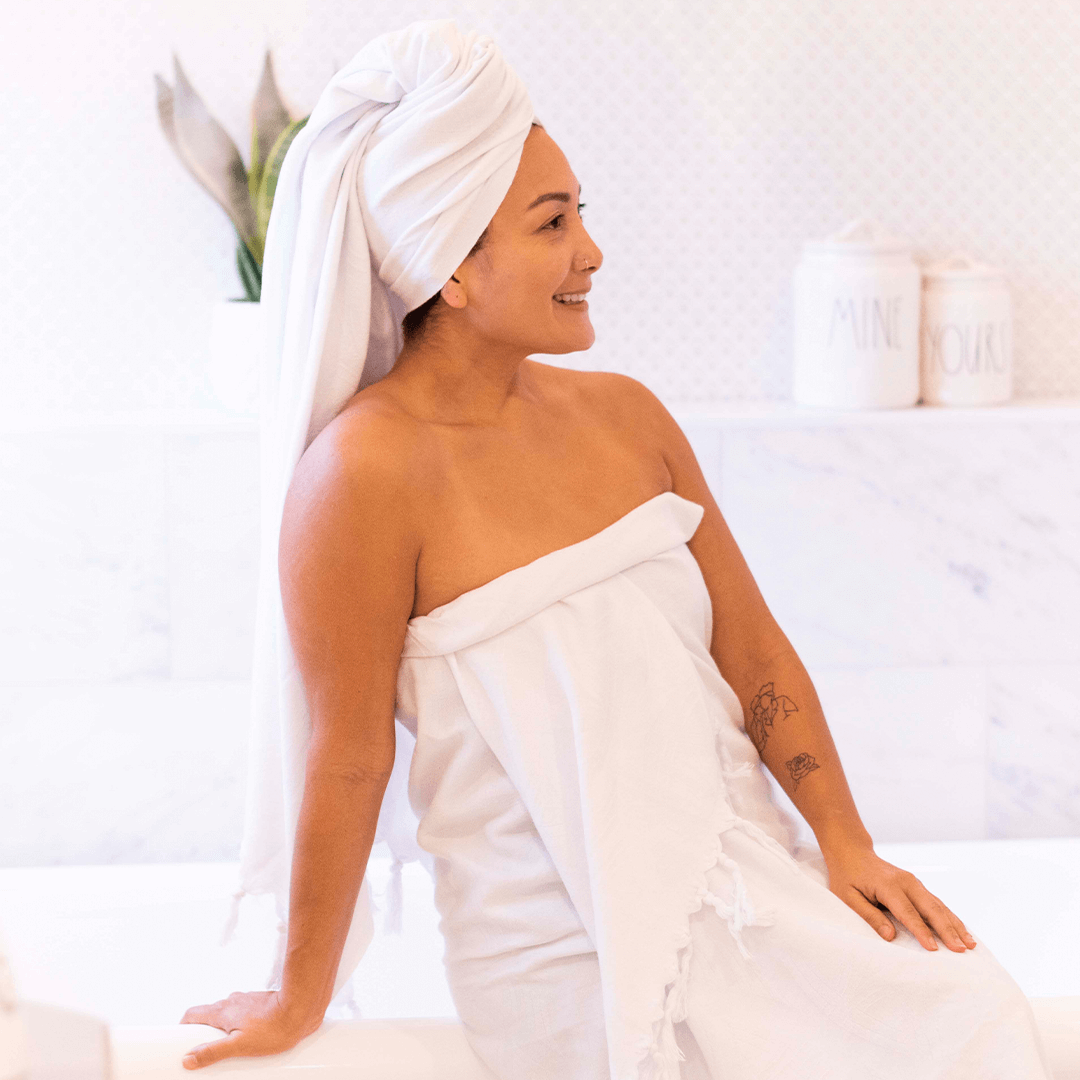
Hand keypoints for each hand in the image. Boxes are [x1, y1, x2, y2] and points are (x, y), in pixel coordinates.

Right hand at [179, 990, 320, 1068]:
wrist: (301, 1008)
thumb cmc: (273, 1028)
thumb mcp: (239, 1046)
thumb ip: (213, 1052)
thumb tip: (188, 1059)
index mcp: (223, 1011)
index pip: (193, 1013)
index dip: (182, 1026)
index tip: (178, 1041)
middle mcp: (232, 1001)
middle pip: (209, 1014)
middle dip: (203, 1031)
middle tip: (205, 1050)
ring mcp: (247, 1000)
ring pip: (227, 1013)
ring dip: (223, 1028)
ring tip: (229, 1047)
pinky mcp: (260, 1003)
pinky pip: (243, 1013)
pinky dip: (239, 1024)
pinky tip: (250, 1037)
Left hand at [820, 842, 977, 952]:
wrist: (852, 852)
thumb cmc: (846, 876)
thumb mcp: (848, 897)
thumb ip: (869, 915)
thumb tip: (890, 936)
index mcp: (888, 885)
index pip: (908, 912)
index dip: (921, 931)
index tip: (934, 949)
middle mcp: (905, 882)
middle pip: (931, 908)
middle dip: (948, 930)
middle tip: (962, 950)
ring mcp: (913, 882)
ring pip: (939, 905)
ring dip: (955, 925)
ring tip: (970, 945)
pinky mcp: (917, 885)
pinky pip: (937, 903)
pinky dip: (951, 917)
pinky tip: (962, 931)